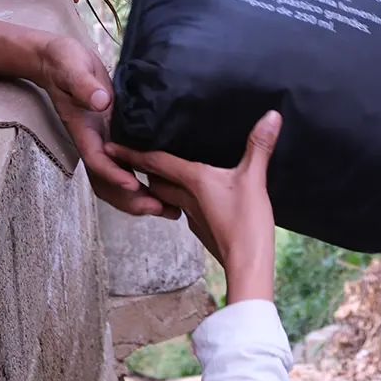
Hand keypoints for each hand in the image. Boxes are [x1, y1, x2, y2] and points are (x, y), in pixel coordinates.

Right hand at [38, 34, 174, 217]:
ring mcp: (104, 142)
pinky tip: (166, 186)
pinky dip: (144, 181)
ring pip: (118, 180)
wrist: (60, 61)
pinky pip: (128, 166)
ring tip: (170, 209)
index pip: (96, 160)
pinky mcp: (115, 137)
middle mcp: (94, 142)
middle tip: (162, 210)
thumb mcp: (73, 69)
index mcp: (83, 130)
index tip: (133, 184)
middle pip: (108, 182)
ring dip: (140, 198)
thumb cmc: (65, 63)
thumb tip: (100, 101)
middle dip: (132, 200)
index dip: (113, 175)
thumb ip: (84, 85)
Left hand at [107, 112, 281, 302]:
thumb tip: (271, 115)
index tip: (109, 145)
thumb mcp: (254, 179)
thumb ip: (259, 146)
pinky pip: (183, 207)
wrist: (247, 265)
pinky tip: (190, 194)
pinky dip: (178, 196)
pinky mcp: (202, 228)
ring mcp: (192, 216)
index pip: (154, 162)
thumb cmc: (247, 223)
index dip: (131, 152)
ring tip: (155, 170)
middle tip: (129, 152)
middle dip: (141, 166)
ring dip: (158, 183)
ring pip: (166, 195)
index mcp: (192, 180)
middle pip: (154, 179)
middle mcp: (186, 197)